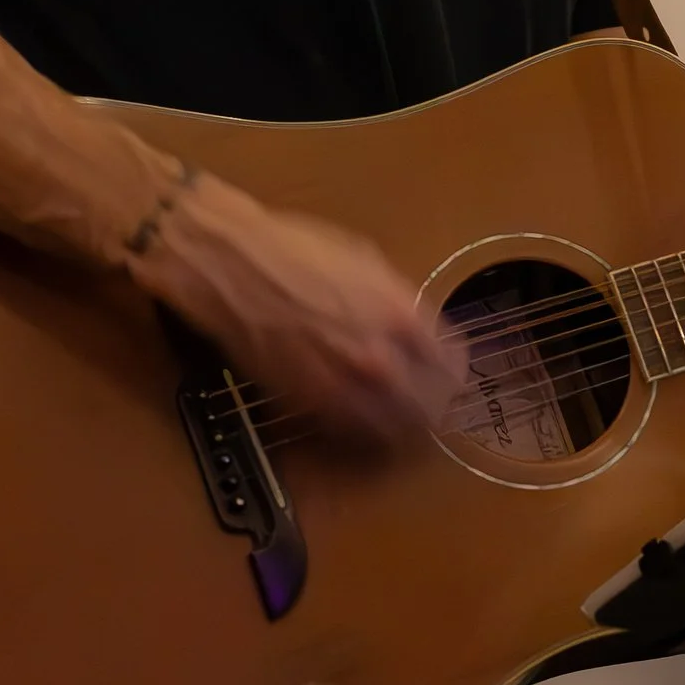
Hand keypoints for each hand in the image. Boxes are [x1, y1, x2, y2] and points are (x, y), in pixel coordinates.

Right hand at [130, 170, 454, 443]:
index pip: (452, 368)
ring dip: (402, 427)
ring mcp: (343, 387)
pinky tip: (360, 416)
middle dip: (434, 407)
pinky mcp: (307, 404)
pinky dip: (362, 429)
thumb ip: (400, 303)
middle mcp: (380, 358)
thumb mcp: (367, 264)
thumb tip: (419, 331)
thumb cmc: (294, 252)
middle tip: (431, 405)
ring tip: (400, 419)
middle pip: (430, 409)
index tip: (449, 376)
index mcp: (402, 316)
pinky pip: (351, 432)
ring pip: (394, 431)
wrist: (232, 263)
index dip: (453, 374)